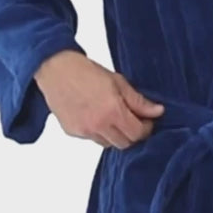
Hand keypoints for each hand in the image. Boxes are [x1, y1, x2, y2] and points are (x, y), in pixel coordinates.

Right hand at [33, 50, 164, 147]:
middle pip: (124, 144)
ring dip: (115, 135)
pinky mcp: (72, 132)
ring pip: (108, 144)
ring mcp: (84, 131)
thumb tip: (157, 111)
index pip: (137, 134)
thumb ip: (138, 101)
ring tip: (112, 117)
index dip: (146, 128)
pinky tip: (96, 116)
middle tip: (133, 120)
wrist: (55, 69)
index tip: (146, 120)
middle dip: (132, 134)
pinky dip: (98, 132)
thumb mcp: (117, 82)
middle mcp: (98, 126)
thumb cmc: (85, 71)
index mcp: (112, 112)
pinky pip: (92, 139)